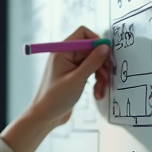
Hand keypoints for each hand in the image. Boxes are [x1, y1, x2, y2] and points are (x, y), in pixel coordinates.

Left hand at [1, 26, 113, 151]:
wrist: (44, 117)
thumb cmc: (55, 99)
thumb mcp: (76, 80)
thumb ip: (92, 62)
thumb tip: (105, 47)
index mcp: (62, 51)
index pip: (83, 34)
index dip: (97, 41)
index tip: (107, 55)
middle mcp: (66, 56)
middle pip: (91, 49)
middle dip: (101, 63)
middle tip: (107, 76)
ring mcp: (70, 66)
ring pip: (93, 62)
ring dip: (100, 75)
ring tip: (101, 90)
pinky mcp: (74, 76)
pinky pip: (90, 73)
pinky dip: (95, 82)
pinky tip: (97, 94)